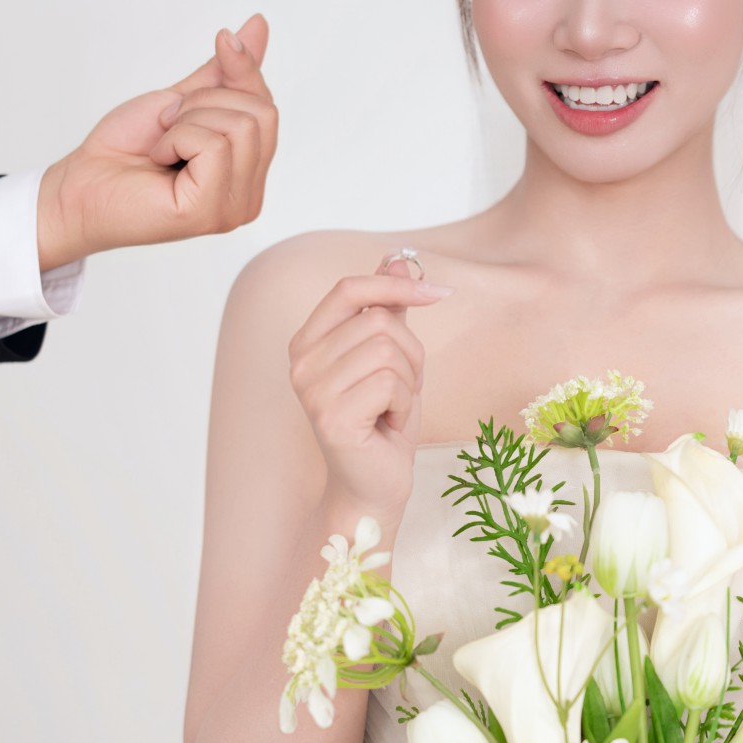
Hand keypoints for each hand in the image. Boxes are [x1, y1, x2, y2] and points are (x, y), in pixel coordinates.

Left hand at [36, 13, 276, 268]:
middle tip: (169, 124)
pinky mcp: (209, 213)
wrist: (82, 180)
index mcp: (248, 172)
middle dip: (206, 101)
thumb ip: (225, 71)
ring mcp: (234, 209)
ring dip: (187, 121)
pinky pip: (213, 146)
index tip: (221, 41)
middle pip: (263, 114)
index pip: (268, 107)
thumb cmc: (126, 147)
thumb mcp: (184, 97)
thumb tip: (258, 24)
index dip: (242, 69)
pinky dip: (176, 139)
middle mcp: (249, 196)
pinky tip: (159, 159)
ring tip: (163, 145)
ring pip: (240, 126)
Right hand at [287, 254, 453, 520]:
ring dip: (409, 381)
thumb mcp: (390, 356)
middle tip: (402, 389)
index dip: (395, 284)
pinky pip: (391, 383)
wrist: (374, 484)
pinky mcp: (331, 417)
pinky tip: (388, 424)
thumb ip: (388, 308)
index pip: (349, 288)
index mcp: (308, 341)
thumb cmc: (382, 420)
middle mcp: (301, 362)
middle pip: (380, 321)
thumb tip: (399, 259)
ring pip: (389, 351)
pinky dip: (404, 404)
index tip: (441, 293)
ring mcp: (312, 390)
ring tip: (392, 407)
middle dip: (411, 354)